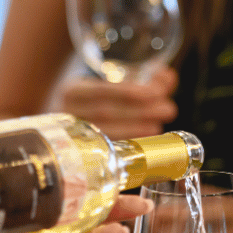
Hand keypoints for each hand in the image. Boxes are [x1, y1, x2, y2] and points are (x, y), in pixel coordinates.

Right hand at [53, 67, 177, 138]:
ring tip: (159, 124)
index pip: (100, 90)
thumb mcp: (111, 84)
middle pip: (105, 113)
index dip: (127, 91)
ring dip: (138, 128)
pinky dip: (131, 142)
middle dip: (140, 111)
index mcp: (72, 91)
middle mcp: (67, 114)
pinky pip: (107, 148)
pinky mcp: (81, 152)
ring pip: (106, 132)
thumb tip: (169, 79)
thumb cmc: (96, 101)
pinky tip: (147, 138)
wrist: (63, 127)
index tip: (155, 92)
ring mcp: (73, 136)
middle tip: (168, 109)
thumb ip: (141, 79)